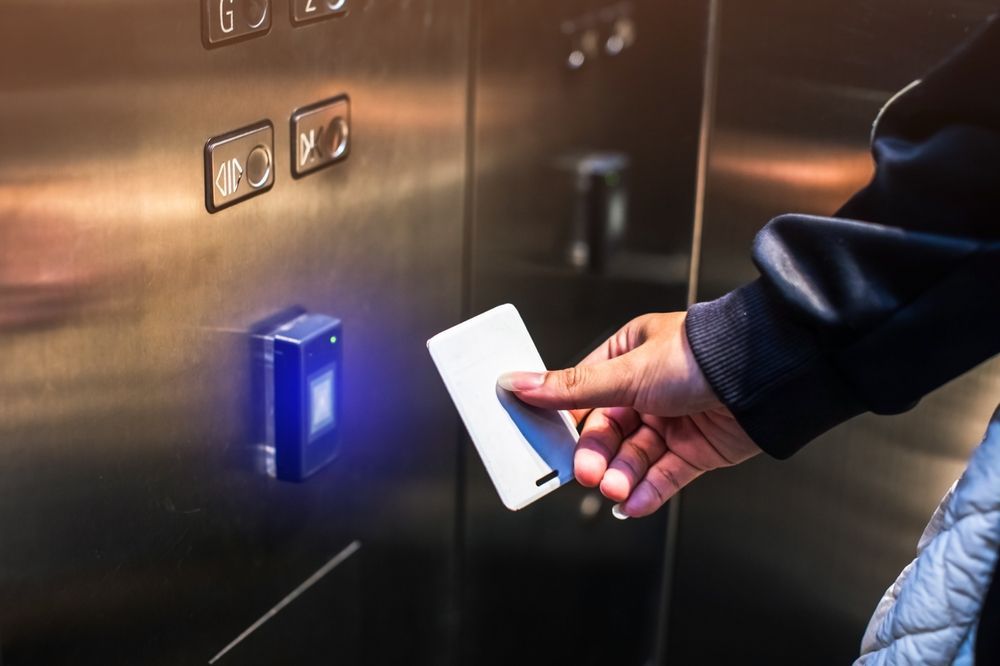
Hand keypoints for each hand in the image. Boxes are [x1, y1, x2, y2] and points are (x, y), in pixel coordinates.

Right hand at [498, 312, 760, 517]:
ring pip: (633, 458)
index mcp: (628, 358)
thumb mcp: (625, 372)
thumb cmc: (700, 356)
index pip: (584, 395)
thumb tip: (519, 383)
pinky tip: (631, 503)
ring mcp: (673, 421)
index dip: (565, 422)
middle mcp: (649, 390)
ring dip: (619, 476)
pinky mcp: (695, 450)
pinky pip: (663, 476)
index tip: (545, 443)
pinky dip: (646, 491)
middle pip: (607, 432)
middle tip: (587, 472)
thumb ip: (571, 389)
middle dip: (596, 456)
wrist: (762, 377)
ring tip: (614, 488)